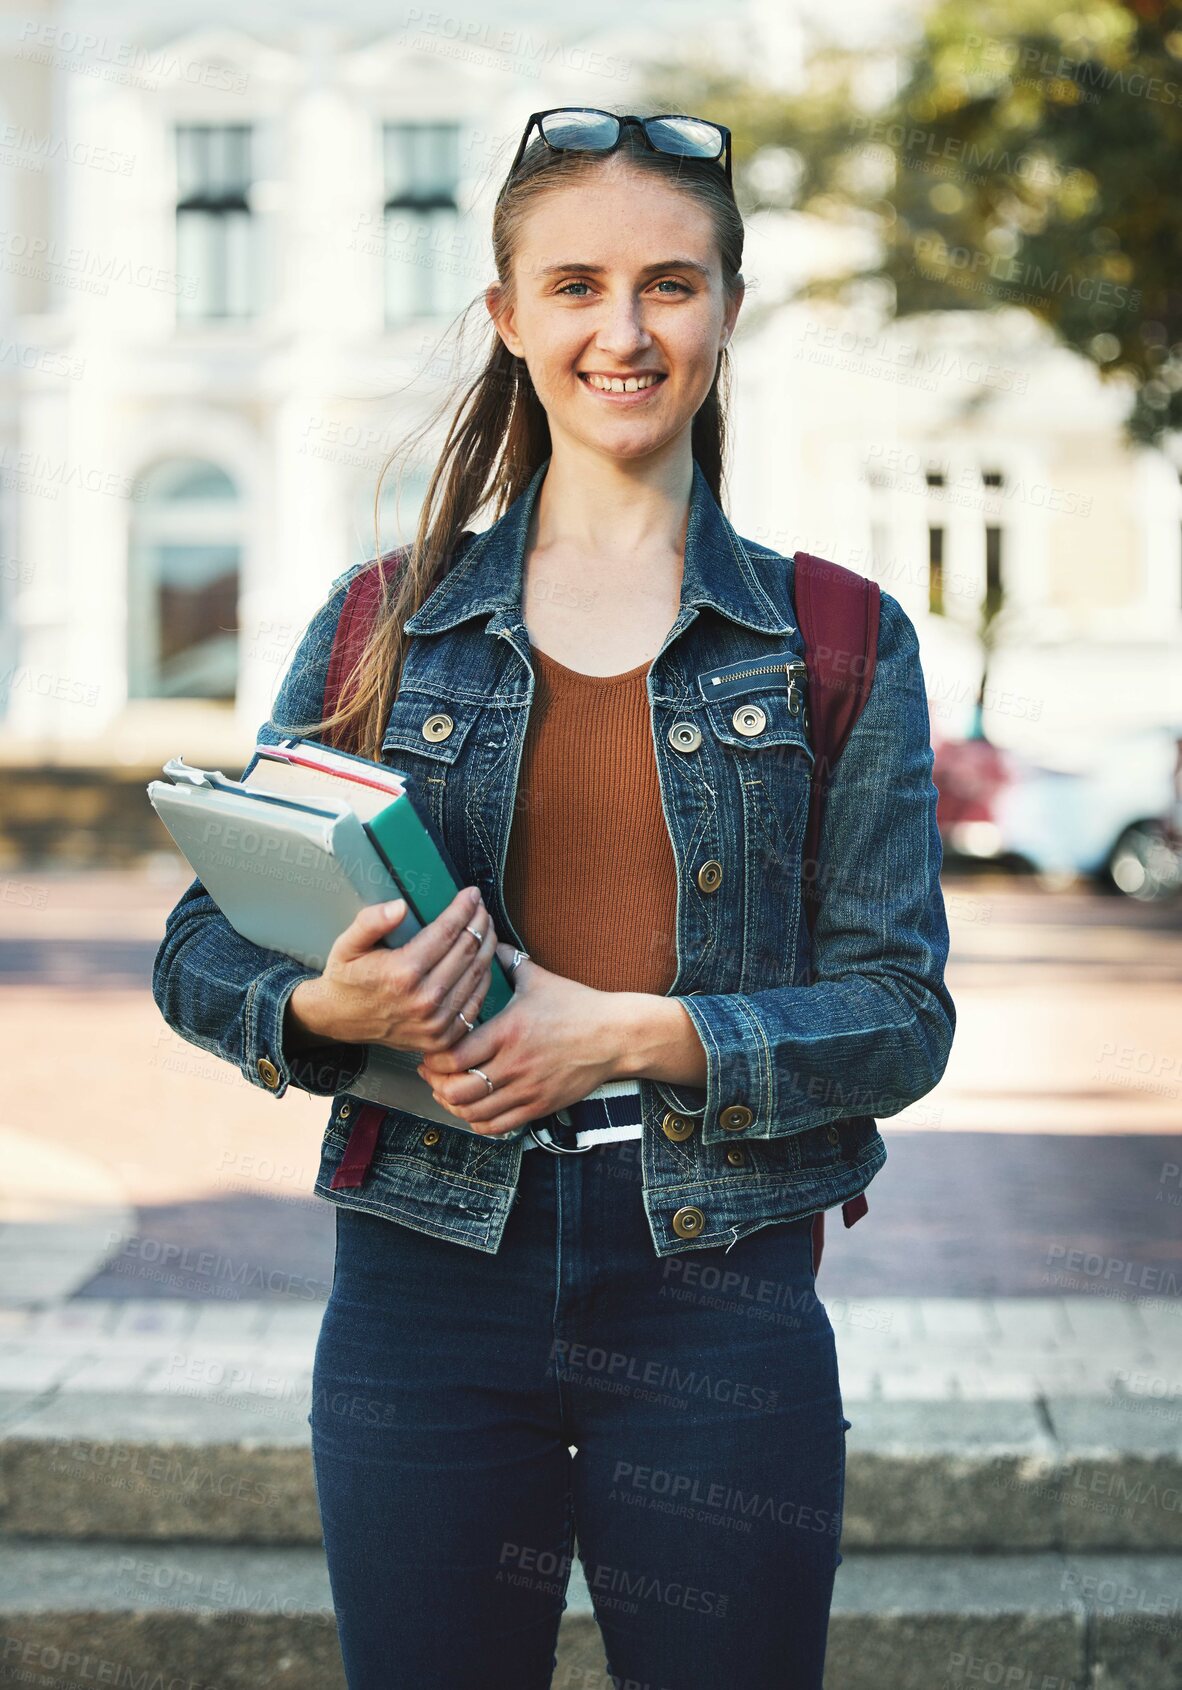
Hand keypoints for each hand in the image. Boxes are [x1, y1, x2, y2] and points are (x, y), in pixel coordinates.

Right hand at [287, 885, 499, 1053]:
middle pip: (467, 951)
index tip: (471, 894)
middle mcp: (423, 999)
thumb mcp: (347, 944)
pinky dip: (484, 978)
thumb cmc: (346, 979)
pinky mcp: (442, 1038)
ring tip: (486, 928)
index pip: (447, 932)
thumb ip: (371, 922)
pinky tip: (482, 960)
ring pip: (477, 976)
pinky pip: (475, 1004)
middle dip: (479, 923)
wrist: (338, 1021)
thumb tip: (400, 906)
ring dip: (487, 947)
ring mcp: (435, 1022)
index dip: (463, 909)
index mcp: (402, 973)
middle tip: (481, 908)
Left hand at [416, 945, 625, 1135]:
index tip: (430, 1049)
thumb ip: (508, 961)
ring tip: (447, 1090)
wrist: (615, 1035)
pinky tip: (473, 1108)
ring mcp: (528, 1089)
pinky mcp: (540, 1107)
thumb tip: (488, 940)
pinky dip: (477, 1121)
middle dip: (436, 1083)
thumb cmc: (577, 1005)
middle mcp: (515, 1064)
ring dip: (453, 1104)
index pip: (454, 1056)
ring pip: (474, 1112)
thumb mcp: (539, 978)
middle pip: (457, 1090)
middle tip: (430, 1072)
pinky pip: (497, 1126)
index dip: (433, 1058)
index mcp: (508, 1031)